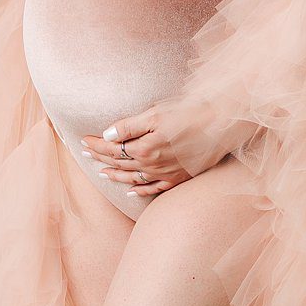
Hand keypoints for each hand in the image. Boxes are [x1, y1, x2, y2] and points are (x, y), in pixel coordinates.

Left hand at [80, 100, 217, 198]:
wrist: (222, 126)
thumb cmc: (190, 114)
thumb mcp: (156, 114)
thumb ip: (129, 126)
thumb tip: (106, 134)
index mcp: (144, 148)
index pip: (111, 148)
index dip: (95, 145)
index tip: (83, 141)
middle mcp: (152, 165)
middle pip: (119, 163)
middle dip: (99, 158)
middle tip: (84, 154)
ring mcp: (165, 174)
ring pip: (132, 178)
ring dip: (115, 175)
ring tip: (101, 172)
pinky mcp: (178, 177)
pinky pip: (154, 189)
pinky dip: (140, 191)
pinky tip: (131, 192)